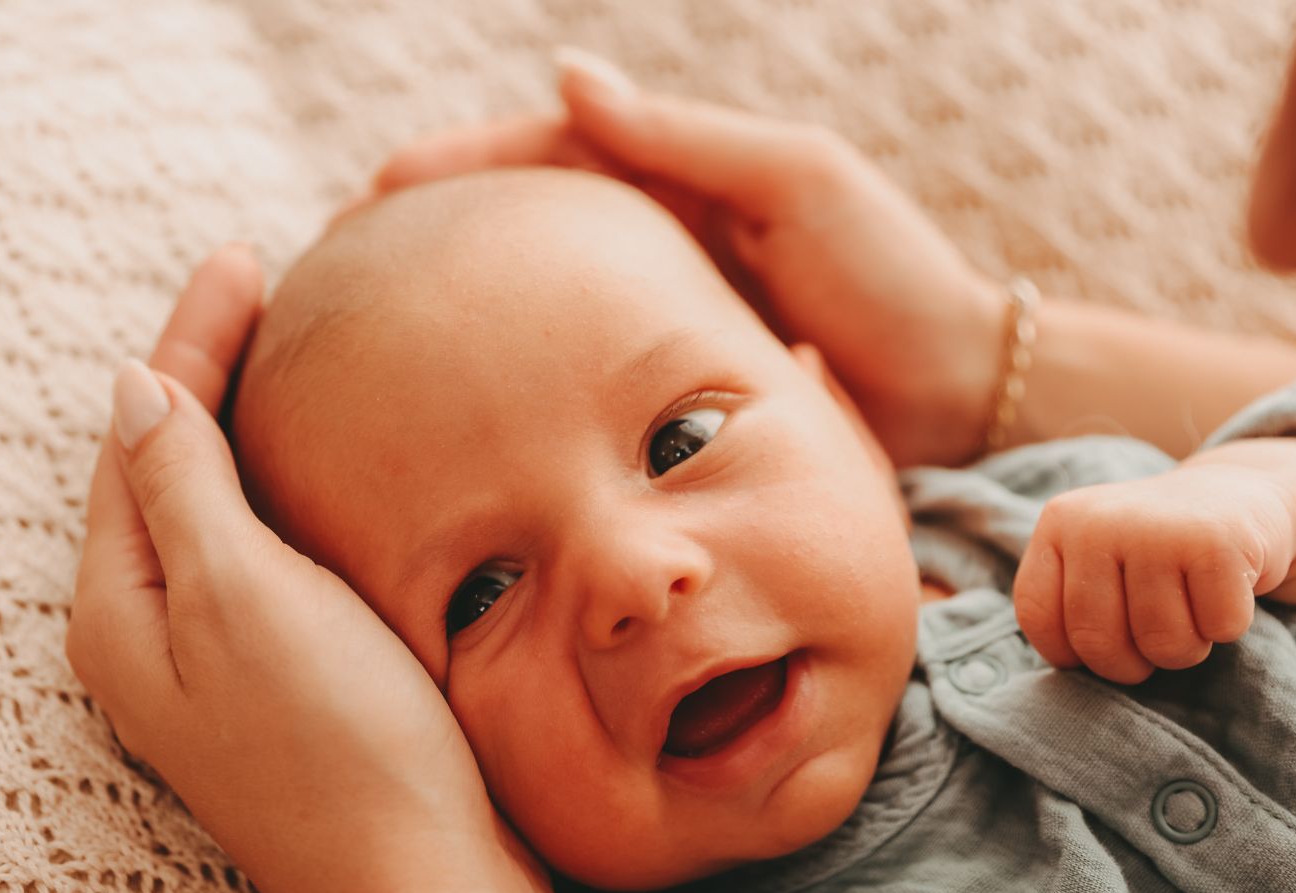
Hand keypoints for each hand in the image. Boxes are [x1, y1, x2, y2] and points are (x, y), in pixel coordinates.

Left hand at [67, 247, 532, 892]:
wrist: (423, 881)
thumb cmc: (336, 744)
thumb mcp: (241, 595)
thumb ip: (181, 486)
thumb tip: (132, 387)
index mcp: (124, 605)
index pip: (142, 435)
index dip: (188, 341)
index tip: (244, 259)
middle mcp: (157, 632)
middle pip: (169, 465)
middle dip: (208, 372)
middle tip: (265, 285)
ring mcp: (222, 659)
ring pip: (219, 508)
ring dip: (248, 426)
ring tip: (291, 354)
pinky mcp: (287, 678)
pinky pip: (267, 552)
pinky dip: (289, 488)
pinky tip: (332, 469)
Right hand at [371, 50, 1005, 467]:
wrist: (958, 393)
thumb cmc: (891, 278)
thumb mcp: (796, 183)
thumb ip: (684, 139)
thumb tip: (568, 80)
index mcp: (678, 178)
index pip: (543, 156)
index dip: (455, 170)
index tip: (371, 194)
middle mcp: (656, 241)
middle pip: (521, 230)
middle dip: (433, 241)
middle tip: (336, 270)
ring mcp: (657, 316)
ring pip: (537, 306)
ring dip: (462, 317)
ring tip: (376, 344)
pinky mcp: (667, 390)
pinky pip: (576, 375)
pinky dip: (519, 380)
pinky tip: (467, 409)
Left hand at [1012, 464, 1295, 683]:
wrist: (1243, 493)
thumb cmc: (1161, 551)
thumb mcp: (1098, 562)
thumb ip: (1070, 603)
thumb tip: (1069, 668)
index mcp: (1060, 523)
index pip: (1038, 616)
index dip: (1070, 653)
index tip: (1102, 643)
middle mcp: (1099, 520)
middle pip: (1096, 641)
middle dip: (1131, 665)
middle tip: (1154, 637)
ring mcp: (1158, 528)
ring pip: (1162, 644)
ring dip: (1186, 647)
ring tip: (1192, 609)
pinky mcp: (1218, 542)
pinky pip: (1219, 629)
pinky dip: (1228, 626)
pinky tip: (1226, 589)